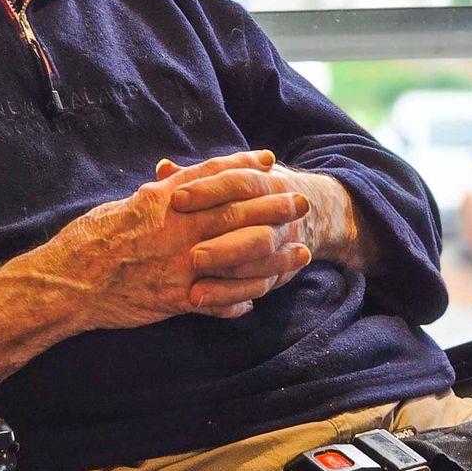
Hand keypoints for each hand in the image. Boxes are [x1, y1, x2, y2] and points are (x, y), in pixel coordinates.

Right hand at [39, 150, 309, 329]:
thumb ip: (156, 196)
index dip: (246, 167)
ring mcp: (179, 264)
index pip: (215, 178)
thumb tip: (174, 179)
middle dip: (273, 205)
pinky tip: (258, 298)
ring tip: (301, 251)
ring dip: (273, 255)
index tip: (270, 161)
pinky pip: (216, 299)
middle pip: (236, 212)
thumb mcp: (124, 206)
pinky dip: (239, 298)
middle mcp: (177, 229)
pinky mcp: (174, 297)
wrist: (67, 281)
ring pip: (237, 256)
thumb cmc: (89, 239)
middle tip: (301, 200)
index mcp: (164, 202)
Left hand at [156, 153, 353, 305]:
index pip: (239, 182)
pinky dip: (230, 295)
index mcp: (265, 181)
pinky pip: (258, 285)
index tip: (177, 199)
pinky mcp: (278, 271)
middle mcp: (279, 211)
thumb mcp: (232, 178)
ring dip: (228, 271)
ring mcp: (282, 242)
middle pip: (253, 223)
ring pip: (259, 254)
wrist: (308, 212)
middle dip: (223, 242)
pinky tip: (202, 302)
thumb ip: (197, 176)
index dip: (208, 189)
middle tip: (191, 256)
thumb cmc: (253, 193)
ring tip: (194, 290)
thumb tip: (163, 168)